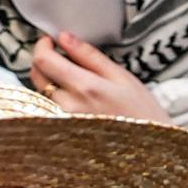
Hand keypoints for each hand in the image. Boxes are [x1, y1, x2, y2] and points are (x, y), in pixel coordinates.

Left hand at [28, 32, 171, 123]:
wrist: (150, 150)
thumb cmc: (142, 113)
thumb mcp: (122, 77)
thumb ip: (89, 55)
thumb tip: (64, 37)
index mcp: (85, 88)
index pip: (44, 60)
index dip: (42, 45)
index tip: (50, 40)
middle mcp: (68, 107)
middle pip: (36, 75)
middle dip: (43, 60)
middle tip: (60, 56)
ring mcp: (62, 123)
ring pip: (39, 92)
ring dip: (48, 80)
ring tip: (72, 80)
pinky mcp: (61, 133)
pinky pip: (46, 109)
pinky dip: (52, 98)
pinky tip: (72, 98)